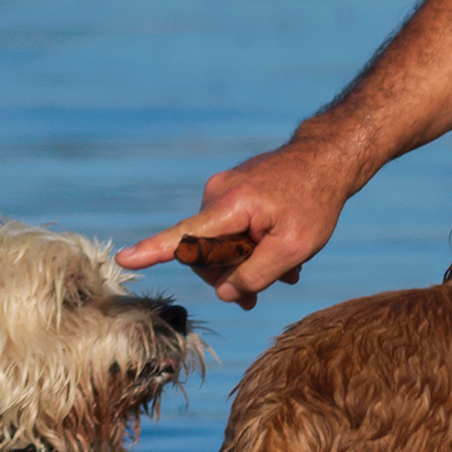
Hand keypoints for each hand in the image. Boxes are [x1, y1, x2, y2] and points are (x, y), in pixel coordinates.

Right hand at [117, 139, 354, 308]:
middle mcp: (216, 195)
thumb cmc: (315, 200)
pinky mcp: (230, 194)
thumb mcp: (294, 247)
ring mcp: (222, 192)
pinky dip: (252, 247)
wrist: (328, 158)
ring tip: (288, 269)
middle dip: (236, 273)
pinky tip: (283, 257)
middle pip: (206, 254)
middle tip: (280, 280)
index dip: (152, 251)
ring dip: (249, 262)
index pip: (184, 236)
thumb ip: (256, 274)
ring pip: (221, 246)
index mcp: (229, 206)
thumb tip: (226, 293)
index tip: (124, 259)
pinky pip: (229, 231)